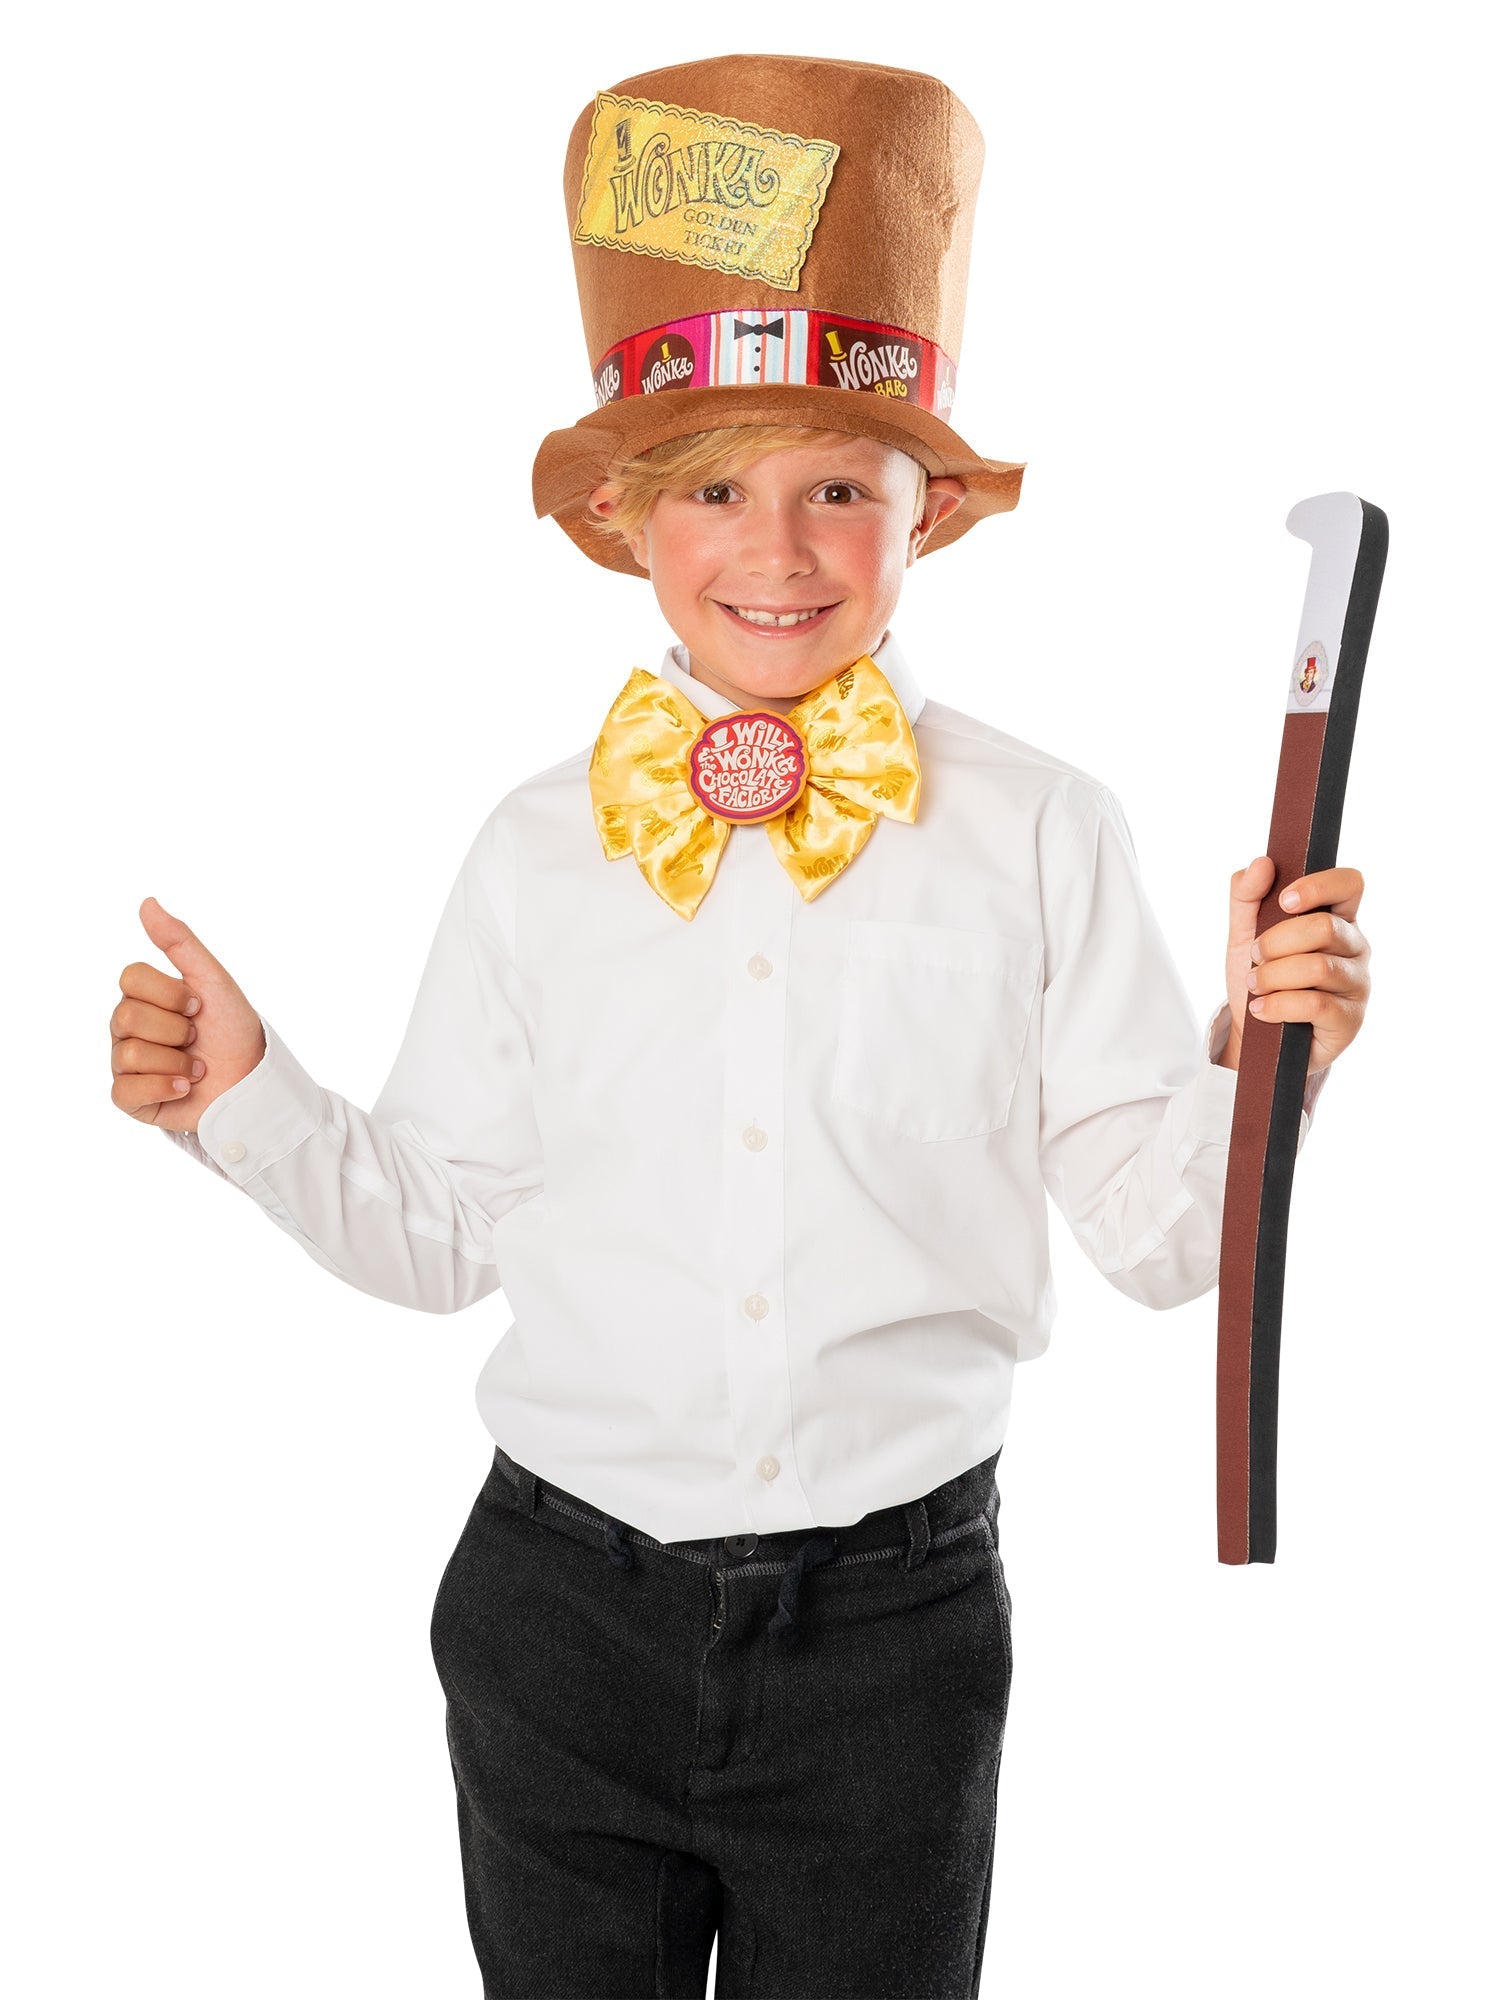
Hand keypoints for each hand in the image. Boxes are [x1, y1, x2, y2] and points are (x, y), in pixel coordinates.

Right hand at [111, 897, 266, 1132]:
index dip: (170, 993)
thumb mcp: (212, 980)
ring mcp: (126, 1063)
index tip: (199, 1006)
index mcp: (144, 996)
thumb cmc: (233, 1030)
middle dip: (175, 1029)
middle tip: (197, 1037)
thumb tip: (147, 903)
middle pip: (126, 1015)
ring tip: (196, 1067)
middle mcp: (128, 1028)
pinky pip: (125, 1090)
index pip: (131, 978)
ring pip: (129, 1053)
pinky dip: (163, 1088)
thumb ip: (180, 942)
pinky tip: (184, 1087)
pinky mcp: (131, 1099)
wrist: (253, 1082)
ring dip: (177, 1062)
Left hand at [1221, 859, 1370, 1074]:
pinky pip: (1315, 1005)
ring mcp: (1358, 984)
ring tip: (1254, 984)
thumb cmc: (1261, 978)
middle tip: (1255, 957)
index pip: (1350, 884)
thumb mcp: (1244, 934)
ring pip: (1318, 967)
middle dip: (1276, 942)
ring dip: (1273, 976)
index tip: (1284, 901)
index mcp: (1338, 918)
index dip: (1319, 887)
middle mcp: (1356, 947)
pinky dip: (1277, 1005)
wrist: (1257, 1034)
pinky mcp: (1350, 1020)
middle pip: (1324, 927)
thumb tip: (1263, 863)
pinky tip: (1262, 1009)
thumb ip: (1247, 896)